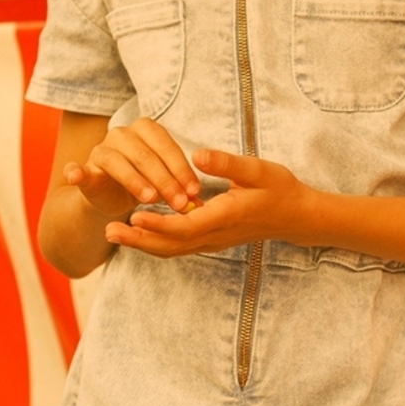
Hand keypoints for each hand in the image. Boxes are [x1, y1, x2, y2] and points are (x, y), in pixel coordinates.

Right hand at [64, 118, 201, 220]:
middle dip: (165, 180)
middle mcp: (122, 134)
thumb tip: (198, 204)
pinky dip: (76, 171)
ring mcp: (101, 150)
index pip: (166, 146)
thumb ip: (180, 189)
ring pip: (117, 162)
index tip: (194, 191)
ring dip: (135, 181)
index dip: (181, 169)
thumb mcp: (165, 184)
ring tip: (150, 200)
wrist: (111, 196)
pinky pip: (78, 169)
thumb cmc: (145, 183)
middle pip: (145, 155)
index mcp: (146, 130)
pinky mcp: (84, 169)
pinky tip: (76, 176)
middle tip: (179, 203)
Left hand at [104, 149, 313, 256]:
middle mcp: (215, 235)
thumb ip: (227, 163)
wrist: (296, 217)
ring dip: (142, 244)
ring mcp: (212, 241)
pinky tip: (137, 231)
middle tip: (108, 230)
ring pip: (172, 250)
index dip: (158, 225)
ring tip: (113, 232)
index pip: (185, 227)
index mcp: (225, 217)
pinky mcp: (210, 240)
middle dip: (139, 240)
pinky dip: (155, 242)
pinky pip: (178, 247)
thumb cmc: (279, 189)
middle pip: (171, 246)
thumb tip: (197, 155)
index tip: (134, 215)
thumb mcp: (258, 170)